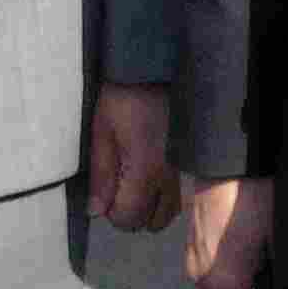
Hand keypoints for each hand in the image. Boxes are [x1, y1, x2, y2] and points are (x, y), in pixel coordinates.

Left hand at [89, 82, 177, 231]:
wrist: (155, 67)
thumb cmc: (124, 98)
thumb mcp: (102, 133)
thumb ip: (101, 176)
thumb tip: (96, 211)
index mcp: (146, 171)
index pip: (128, 218)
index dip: (111, 211)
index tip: (106, 192)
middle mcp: (170, 177)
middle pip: (150, 221)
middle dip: (132, 211)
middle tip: (119, 186)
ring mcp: (184, 170)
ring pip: (168, 212)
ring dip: (151, 205)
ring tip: (136, 181)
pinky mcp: (191, 160)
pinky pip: (180, 195)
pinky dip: (166, 195)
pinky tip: (153, 174)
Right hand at [185, 174, 276, 288]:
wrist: (228, 152)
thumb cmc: (260, 195)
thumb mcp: (282, 241)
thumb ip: (280, 279)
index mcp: (227, 286)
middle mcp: (203, 279)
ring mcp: (194, 259)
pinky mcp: (192, 241)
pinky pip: (207, 278)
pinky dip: (226, 287)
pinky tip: (247, 271)